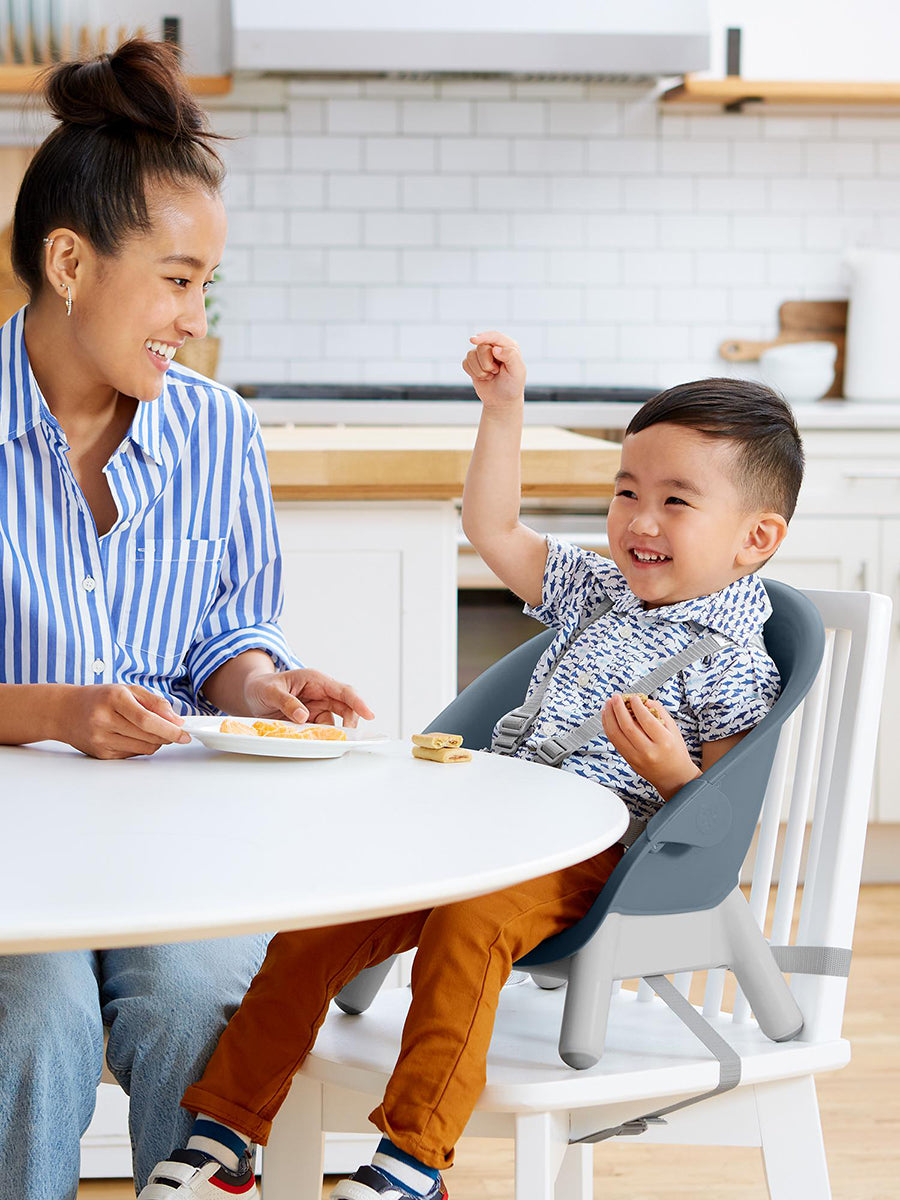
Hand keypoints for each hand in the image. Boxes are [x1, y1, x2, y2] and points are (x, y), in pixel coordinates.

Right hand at [61, 684, 191, 759]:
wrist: (64, 711)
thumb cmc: (100, 698)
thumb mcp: (127, 690)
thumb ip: (155, 703)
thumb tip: (176, 720)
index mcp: (114, 699)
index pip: (148, 720)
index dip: (170, 729)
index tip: (185, 734)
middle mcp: (104, 720)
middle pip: (148, 736)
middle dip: (167, 736)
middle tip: (174, 732)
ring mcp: (101, 739)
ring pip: (143, 748)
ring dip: (156, 742)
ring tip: (151, 731)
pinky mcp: (101, 754)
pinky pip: (132, 754)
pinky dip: (141, 746)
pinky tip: (133, 736)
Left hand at [242, 668, 374, 727]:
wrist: (251, 693)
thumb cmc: (261, 686)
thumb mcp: (270, 691)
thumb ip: (287, 702)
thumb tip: (303, 716)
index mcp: (315, 680)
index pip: (343, 690)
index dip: (358, 702)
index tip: (369, 714)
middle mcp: (320, 693)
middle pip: (346, 707)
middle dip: (350, 721)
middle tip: (346, 737)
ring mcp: (317, 707)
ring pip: (335, 721)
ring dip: (331, 732)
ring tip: (318, 739)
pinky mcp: (311, 719)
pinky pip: (321, 729)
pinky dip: (320, 737)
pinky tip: (311, 739)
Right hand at [462, 330, 525, 409]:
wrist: (502, 401)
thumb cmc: (512, 386)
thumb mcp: (517, 372)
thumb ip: (511, 356)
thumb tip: (495, 349)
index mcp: (508, 345)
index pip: (494, 336)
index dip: (484, 337)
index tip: (473, 340)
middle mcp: (494, 347)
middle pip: (481, 346)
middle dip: (486, 363)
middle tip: (496, 371)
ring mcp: (482, 354)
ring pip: (471, 355)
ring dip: (480, 370)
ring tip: (490, 375)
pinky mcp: (473, 362)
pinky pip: (465, 363)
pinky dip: (473, 373)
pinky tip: (483, 377)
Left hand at [601, 693, 700, 801]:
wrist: (673, 777)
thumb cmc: (675, 752)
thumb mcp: (674, 730)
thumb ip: (660, 713)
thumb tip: (644, 700)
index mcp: (664, 742)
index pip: (646, 720)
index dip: (637, 706)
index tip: (633, 697)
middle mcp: (649, 751)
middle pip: (627, 727)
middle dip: (618, 709)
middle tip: (616, 697)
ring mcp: (636, 757)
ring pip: (616, 735)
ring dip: (609, 717)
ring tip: (609, 704)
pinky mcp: (628, 760)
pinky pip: (614, 741)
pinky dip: (608, 727)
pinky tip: (608, 717)